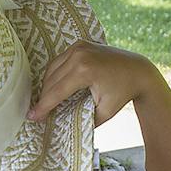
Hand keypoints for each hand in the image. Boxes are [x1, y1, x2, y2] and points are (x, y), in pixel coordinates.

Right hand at [27, 41, 146, 126]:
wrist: (138, 70)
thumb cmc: (123, 92)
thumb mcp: (104, 112)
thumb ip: (83, 119)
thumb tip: (63, 125)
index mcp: (85, 70)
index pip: (57, 91)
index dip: (43, 106)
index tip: (32, 117)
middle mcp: (79, 54)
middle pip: (51, 81)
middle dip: (43, 98)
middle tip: (36, 114)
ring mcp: (78, 47)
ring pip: (52, 70)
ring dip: (46, 86)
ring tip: (44, 102)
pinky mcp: (79, 45)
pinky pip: (59, 61)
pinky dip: (53, 74)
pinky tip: (52, 87)